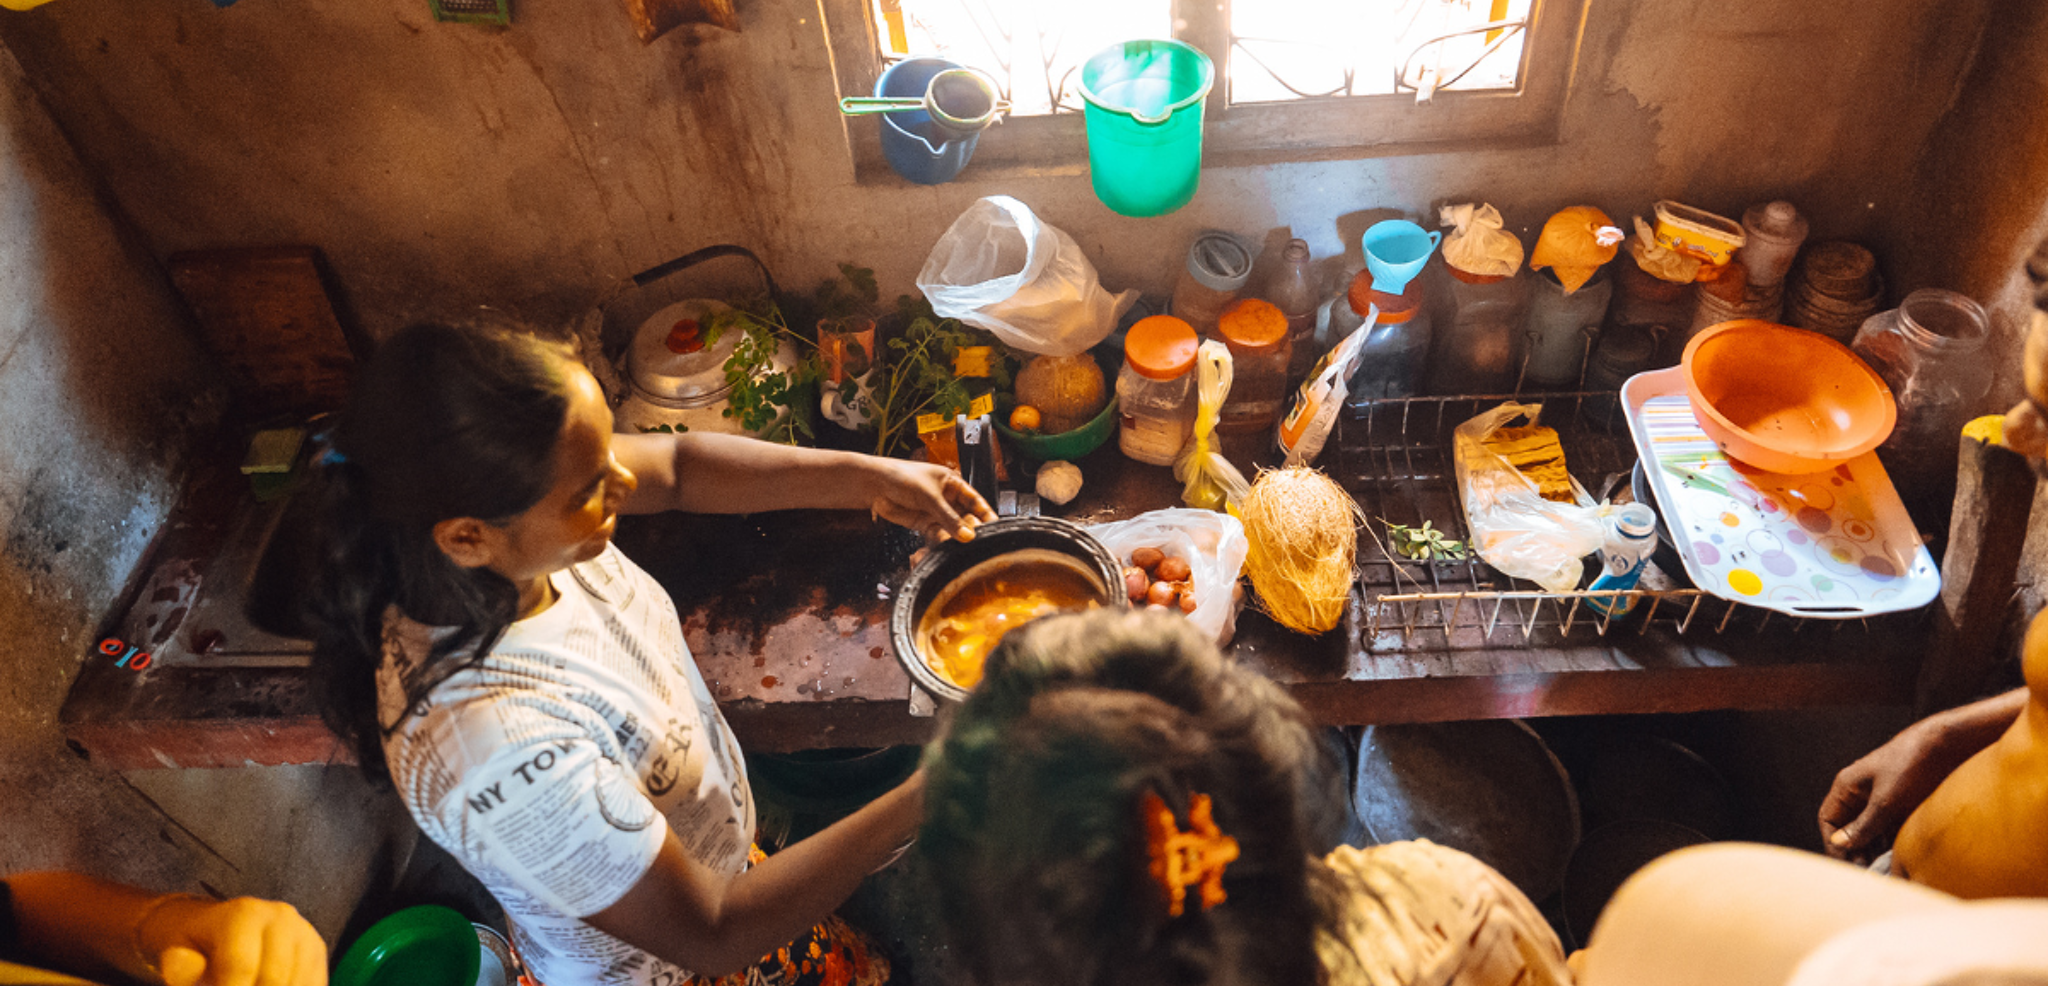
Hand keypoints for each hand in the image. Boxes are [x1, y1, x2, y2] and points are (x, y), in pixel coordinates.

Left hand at [140, 895, 326, 985]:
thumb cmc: (195, 946)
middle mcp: (281, 917)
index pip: (240, 966)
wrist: (219, 926)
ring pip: (297, 983)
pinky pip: (313, 983)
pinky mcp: (317, 949)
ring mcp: (304, 932)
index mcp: (244, 914)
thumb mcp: (177, 954)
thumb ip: (181, 969)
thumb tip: (187, 972)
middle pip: (273, 979)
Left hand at [866, 460, 994, 542]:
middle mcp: (947, 498)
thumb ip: (949, 518)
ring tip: (965, 547)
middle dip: (972, 529)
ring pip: (953, 528)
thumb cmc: (901, 477)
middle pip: (966, 517)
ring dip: (957, 537)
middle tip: (979, 542)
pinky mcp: (924, 524)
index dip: (985, 513)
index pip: (975, 500)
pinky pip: (938, 535)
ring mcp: (935, 512)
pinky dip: (943, 541)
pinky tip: (949, 547)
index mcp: (952, 483)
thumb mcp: (930, 496)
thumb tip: (967, 535)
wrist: (875, 485)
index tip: (995, 527)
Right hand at [1817, 719, 1972, 863]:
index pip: (1829, 820)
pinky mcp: (1900, 806)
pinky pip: (1887, 829)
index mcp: (1847, 787)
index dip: (1833, 841)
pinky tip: (1896, 857)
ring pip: (1867, 831)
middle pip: (1847, 828)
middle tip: (1866, 871)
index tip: (1847, 863)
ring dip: (1872, 849)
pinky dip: (1889, 844)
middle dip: (1853, 849)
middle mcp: (1860, 795)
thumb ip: (1863, 825)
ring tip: (1881, 868)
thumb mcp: (1885, 800)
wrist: (1944, 746)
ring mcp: (1880, 800)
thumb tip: (1840, 844)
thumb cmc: (1909, 765)